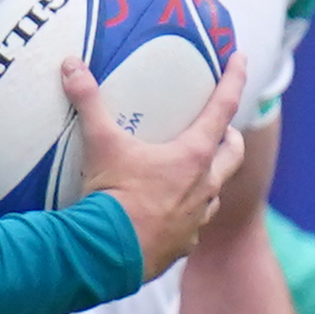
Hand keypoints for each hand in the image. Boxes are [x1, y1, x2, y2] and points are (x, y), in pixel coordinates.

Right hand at [60, 46, 248, 275]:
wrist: (107, 254)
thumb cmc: (112, 195)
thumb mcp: (100, 144)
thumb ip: (89, 102)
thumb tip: (72, 66)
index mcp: (193, 155)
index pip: (223, 107)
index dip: (234, 79)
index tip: (242, 59)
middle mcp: (205, 186)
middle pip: (233, 154)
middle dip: (231, 138)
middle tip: (222, 131)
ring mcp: (197, 219)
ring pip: (215, 194)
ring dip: (210, 181)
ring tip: (193, 176)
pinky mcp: (182, 245)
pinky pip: (192, 228)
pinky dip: (185, 217)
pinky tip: (167, 217)